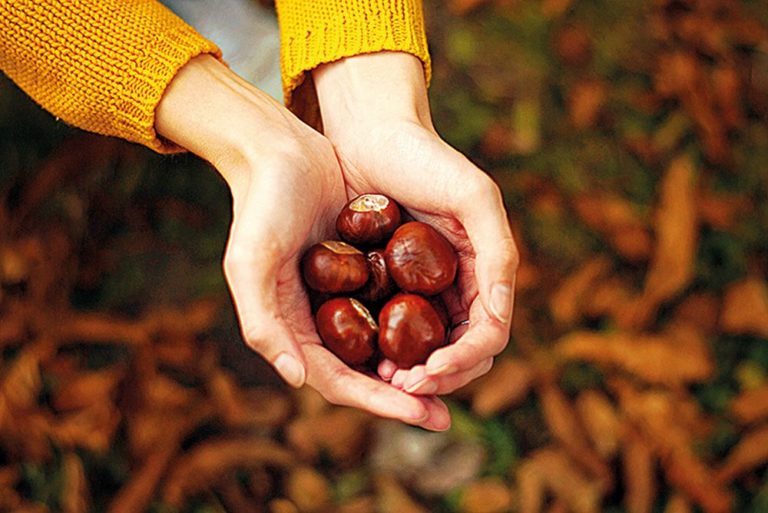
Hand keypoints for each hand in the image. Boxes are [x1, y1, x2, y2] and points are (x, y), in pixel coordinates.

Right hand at [155, 55, 449, 429]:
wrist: (279, 152)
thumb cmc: (261, 206)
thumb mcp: (251, 263)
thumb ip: (263, 322)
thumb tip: (296, 378)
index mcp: (293, 329)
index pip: (339, 382)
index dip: (380, 403)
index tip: (423, 414)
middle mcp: (319, 321)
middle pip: (367, 374)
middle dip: (405, 398)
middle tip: (446, 416)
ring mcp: (343, 297)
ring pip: (384, 347)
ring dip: (417, 369)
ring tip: (455, 381)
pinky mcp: (364, 270)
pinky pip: (395, 307)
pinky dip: (419, 327)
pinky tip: (451, 332)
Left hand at [313, 52, 518, 396]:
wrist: (371, 132)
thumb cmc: (425, 158)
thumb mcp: (473, 197)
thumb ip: (497, 253)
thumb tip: (500, 316)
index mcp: (484, 271)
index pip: (488, 335)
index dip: (464, 360)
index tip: (429, 371)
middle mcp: (456, 285)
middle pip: (461, 352)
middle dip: (439, 376)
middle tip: (403, 384)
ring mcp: (421, 287)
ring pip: (426, 349)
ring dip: (412, 372)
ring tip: (384, 378)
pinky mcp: (385, 283)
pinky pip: (391, 328)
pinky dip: (384, 349)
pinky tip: (365, 355)